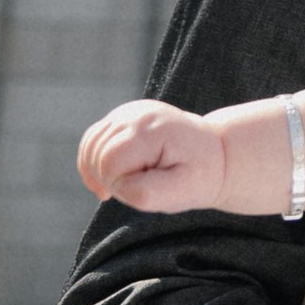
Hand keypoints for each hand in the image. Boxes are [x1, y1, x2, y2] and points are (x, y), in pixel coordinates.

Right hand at [78, 97, 230, 209]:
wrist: (214, 153)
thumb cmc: (199, 175)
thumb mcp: (182, 192)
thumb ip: (146, 193)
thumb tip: (116, 184)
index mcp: (151, 130)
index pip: (109, 163)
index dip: (119, 185)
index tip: (148, 187)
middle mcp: (136, 113)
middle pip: (95, 153)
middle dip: (110, 178)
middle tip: (143, 185)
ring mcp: (128, 111)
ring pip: (90, 145)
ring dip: (102, 170)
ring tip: (132, 180)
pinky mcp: (123, 115)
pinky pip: (94, 139)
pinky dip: (97, 160)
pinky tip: (116, 174)